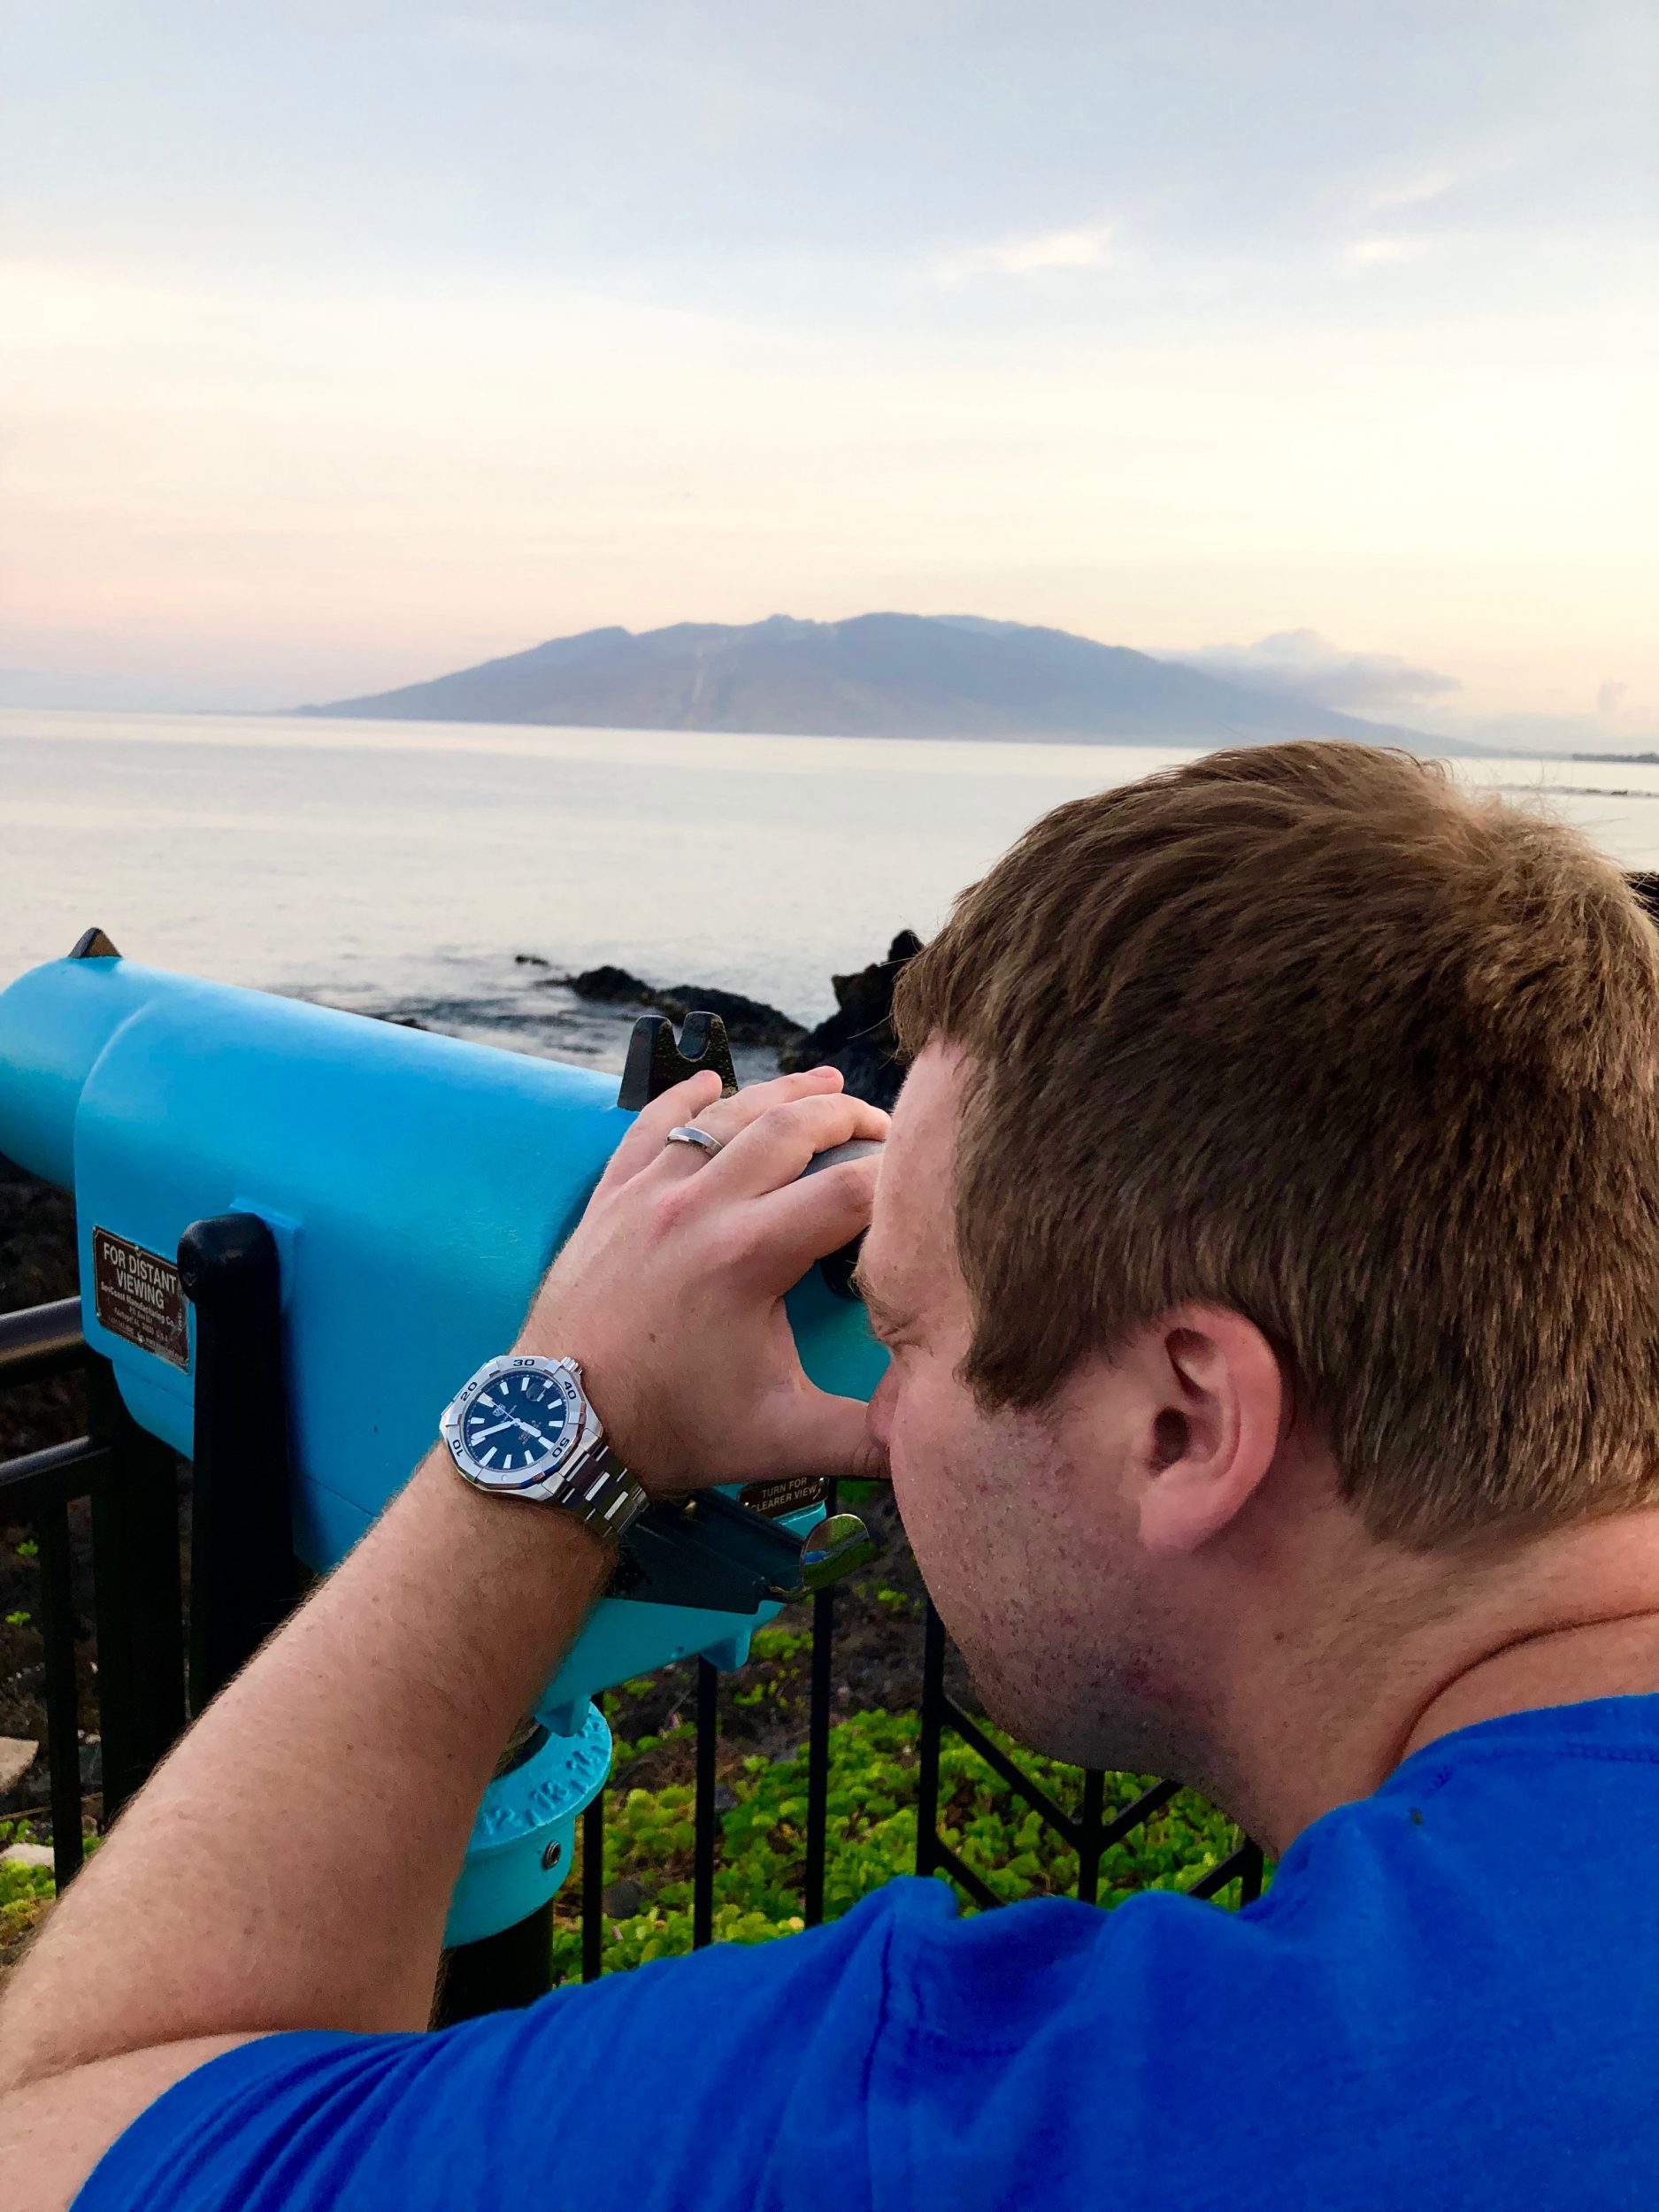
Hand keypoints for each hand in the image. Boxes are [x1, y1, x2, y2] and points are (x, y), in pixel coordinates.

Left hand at [516, 1065, 889, 1490]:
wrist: (561, 1431)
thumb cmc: (673, 1432)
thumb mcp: (784, 1440)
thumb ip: (869, 1437)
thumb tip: (937, 1433)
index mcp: (748, 1258)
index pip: (850, 1192)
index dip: (900, 1179)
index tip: (926, 1181)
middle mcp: (699, 1209)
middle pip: (793, 1128)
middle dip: (849, 1117)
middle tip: (885, 1128)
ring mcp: (649, 1195)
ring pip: (726, 1114)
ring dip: (782, 1094)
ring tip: (825, 1084)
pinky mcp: (611, 1199)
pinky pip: (652, 1125)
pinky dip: (687, 1098)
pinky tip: (713, 1083)